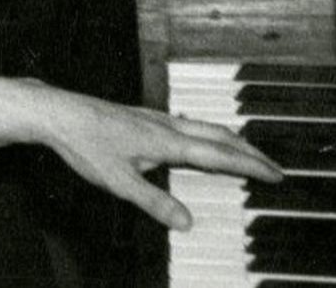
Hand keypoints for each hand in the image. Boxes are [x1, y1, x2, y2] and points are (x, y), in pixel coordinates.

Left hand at [0, 80, 280, 230]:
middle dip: (250, 152)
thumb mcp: (119, 183)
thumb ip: (154, 203)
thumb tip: (187, 222)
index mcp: (167, 141)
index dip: (250, 167)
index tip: (276, 176)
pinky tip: (201, 141)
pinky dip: (209, 135)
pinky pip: (188, 124)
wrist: (59, 113)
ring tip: (248, 154)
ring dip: (231, 141)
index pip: (219, 156)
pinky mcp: (143, 118)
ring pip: (205, 127)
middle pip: (220, 136)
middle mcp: (166, 125)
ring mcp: (155, 118)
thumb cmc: (86, 145)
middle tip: (274, 168)